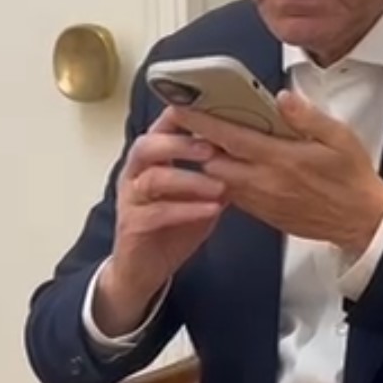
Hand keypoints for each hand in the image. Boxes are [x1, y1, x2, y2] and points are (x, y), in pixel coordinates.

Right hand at [94, 107, 225, 335]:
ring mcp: (131, 198)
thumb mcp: (198, 193)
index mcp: (152, 157)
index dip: (185, 115)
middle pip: (148, 145)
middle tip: (213, 147)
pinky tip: (211, 210)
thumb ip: (216, 171)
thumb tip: (251, 149)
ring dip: (190, 179)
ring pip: (153, 178)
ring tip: (220, 184)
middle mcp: (136, 172)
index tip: (214, 113)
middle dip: (182, 144)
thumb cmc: (172, 225)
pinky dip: (186, 210)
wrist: (143, 269)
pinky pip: (157, 213)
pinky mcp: (133, 224)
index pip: (163, 126)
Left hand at [170, 90, 382, 254]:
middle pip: (214, 163)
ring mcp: (262, 202)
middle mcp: (265, 182)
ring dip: (214, 163)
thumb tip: (282, 98)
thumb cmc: (352, 179)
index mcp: (281, 160)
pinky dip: (228, 180)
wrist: (361, 222)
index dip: (202, 122)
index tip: (183, 108)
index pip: (229, 138)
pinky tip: (240, 167)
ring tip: (219, 144)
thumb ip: (308, 117)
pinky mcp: (264, 215)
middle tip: (201, 124)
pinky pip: (234, 196)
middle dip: (202, 144)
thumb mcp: (340, 138)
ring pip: (220, 181)